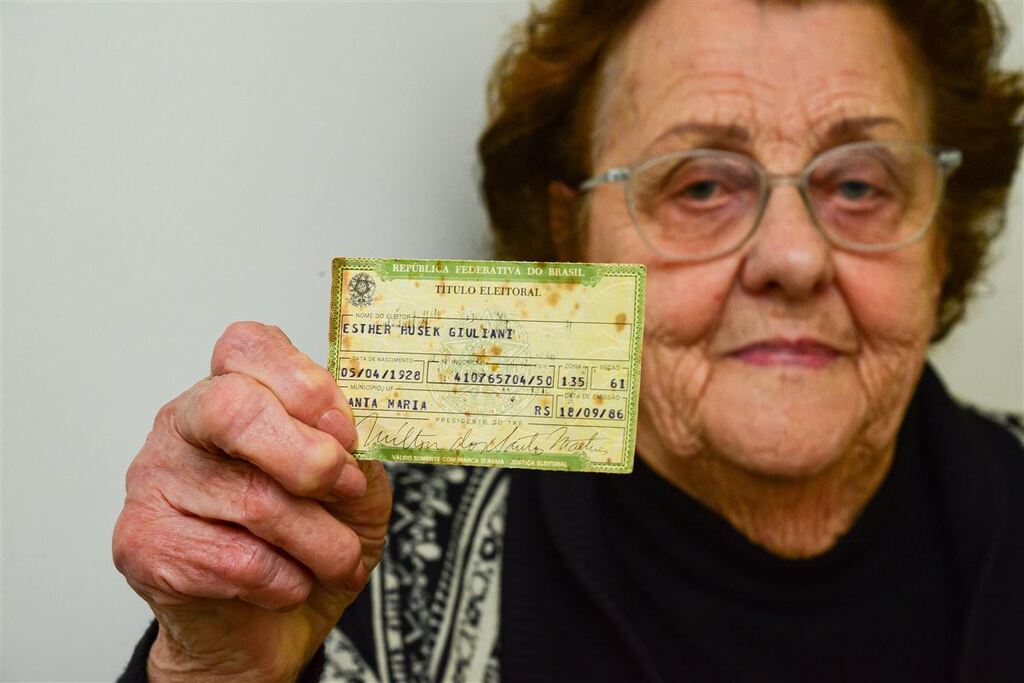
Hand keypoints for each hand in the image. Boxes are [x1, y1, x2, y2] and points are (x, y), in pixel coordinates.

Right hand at [112, 322, 391, 681]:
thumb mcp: (355, 485)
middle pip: (234, 408)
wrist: (266, 628)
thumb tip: (347, 433)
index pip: (248, 347)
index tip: (347, 434)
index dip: (306, 386)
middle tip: (345, 491)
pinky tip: (288, 582)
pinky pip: (236, 559)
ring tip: (337, 559)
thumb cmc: (309, 541)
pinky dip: (286, 580)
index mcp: (232, 391)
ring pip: (252, 499)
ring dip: (319, 540)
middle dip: (308, 458)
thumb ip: (354, 450)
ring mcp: (153, 481)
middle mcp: (182, 424)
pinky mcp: (142, 544)